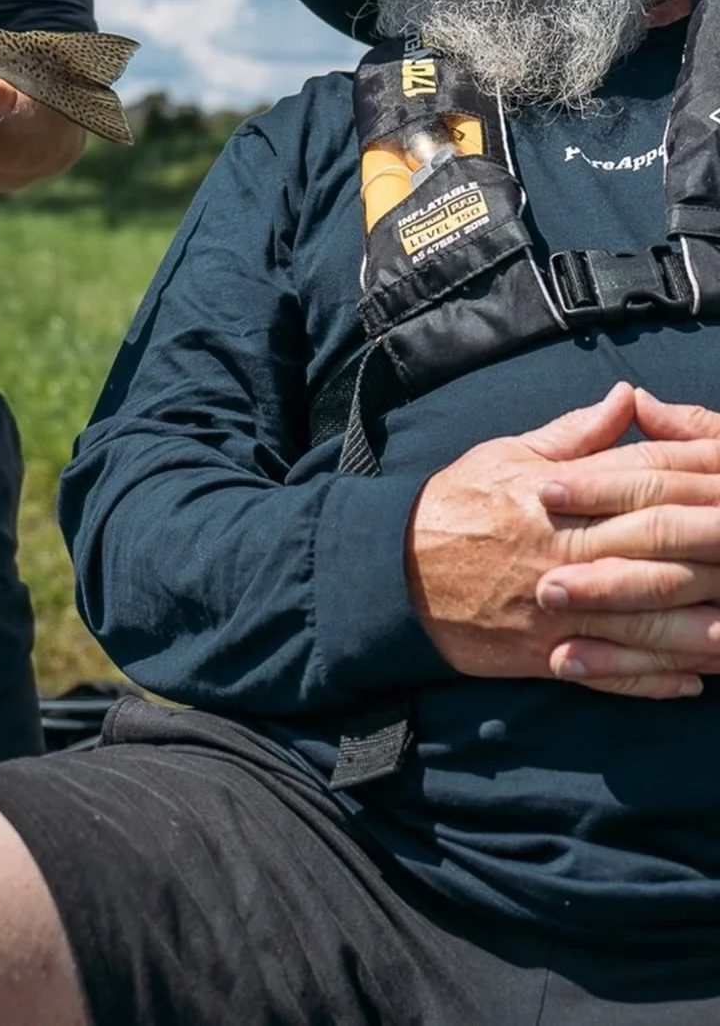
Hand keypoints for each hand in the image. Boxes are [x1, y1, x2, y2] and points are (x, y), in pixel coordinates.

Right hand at [406, 383, 713, 697]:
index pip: (642, 481)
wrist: (391, 574)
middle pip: (657, 550)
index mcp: (553, 495)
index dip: (695, 478)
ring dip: (698, 628)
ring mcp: (554, 609)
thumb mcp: (506, 455)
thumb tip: (629, 399)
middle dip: (712, 552)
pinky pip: (609, 672)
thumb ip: (575, 435)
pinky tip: (692, 680)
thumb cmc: (452, 507)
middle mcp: (560, 551)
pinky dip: (652, 679)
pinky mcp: (542, 654)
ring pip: (644, 620)